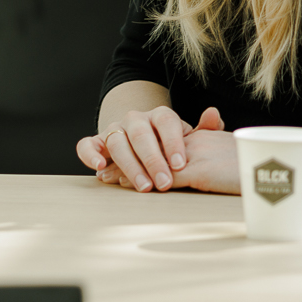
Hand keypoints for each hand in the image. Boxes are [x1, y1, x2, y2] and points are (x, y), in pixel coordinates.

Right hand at [76, 107, 235, 192]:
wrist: (143, 142)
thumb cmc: (170, 146)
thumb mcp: (189, 139)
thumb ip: (204, 130)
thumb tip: (214, 116)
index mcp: (160, 115)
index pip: (166, 122)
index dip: (172, 143)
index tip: (180, 165)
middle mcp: (135, 119)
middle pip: (141, 134)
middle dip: (153, 160)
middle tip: (163, 183)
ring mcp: (115, 129)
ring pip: (117, 142)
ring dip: (129, 165)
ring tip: (142, 186)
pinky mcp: (97, 142)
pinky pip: (87, 145)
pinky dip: (90, 155)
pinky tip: (99, 169)